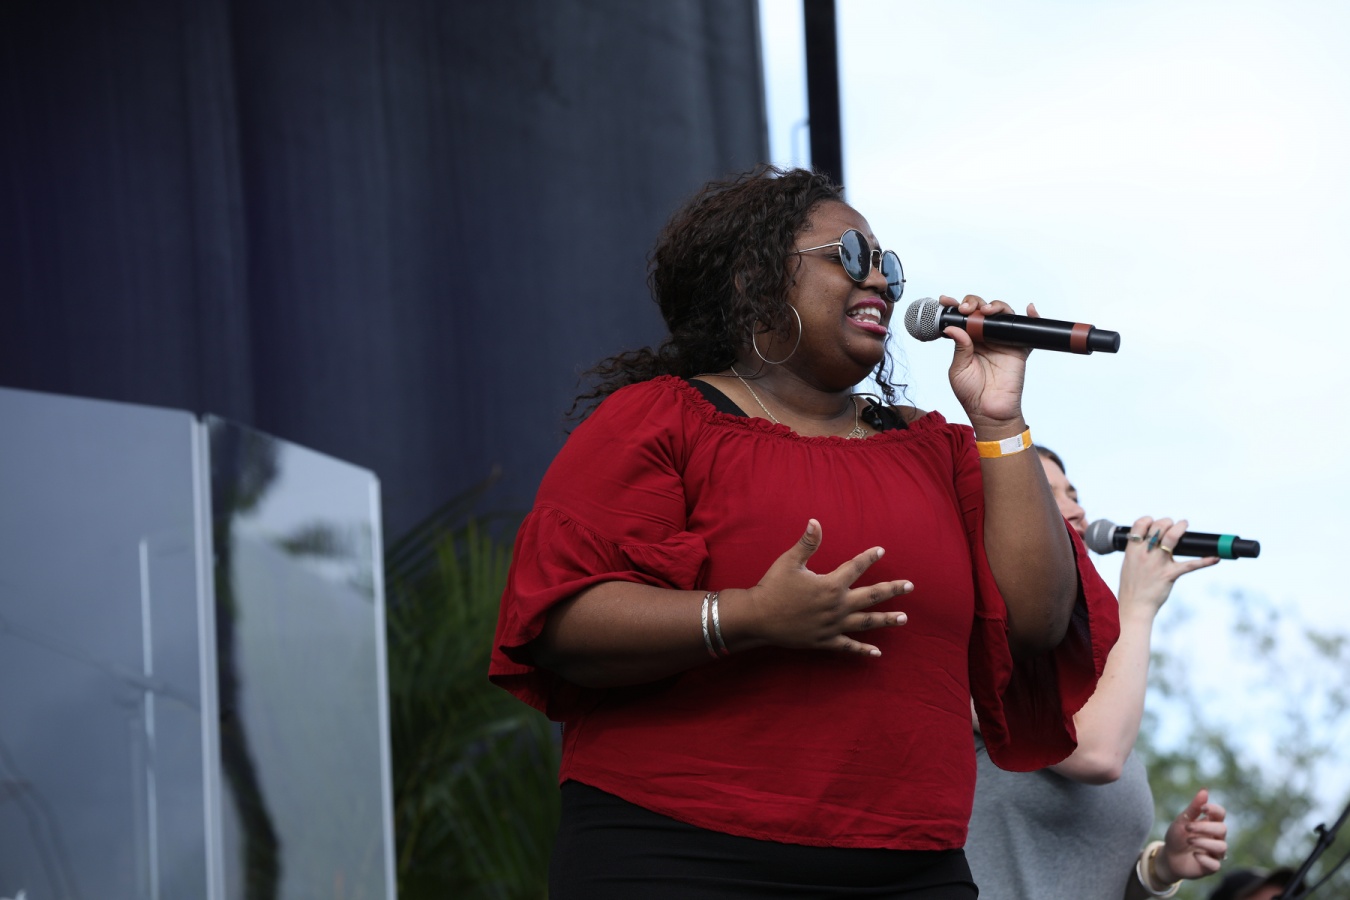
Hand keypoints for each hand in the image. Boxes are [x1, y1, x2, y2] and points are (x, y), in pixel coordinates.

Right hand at [739, 519, 911, 655]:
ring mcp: (833, 626)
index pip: (856, 567)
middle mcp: (837, 606)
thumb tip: (816, 521)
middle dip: (892, 590)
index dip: (869, 557)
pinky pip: (848, 646)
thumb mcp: (790, 561)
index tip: (881, 551)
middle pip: (871, 596)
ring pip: (866, 622)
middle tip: (910, 586)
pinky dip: (863, 650)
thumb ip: (807, 543)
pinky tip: (877, 653)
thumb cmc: (773, 587)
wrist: (758, 617)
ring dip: (886, 620)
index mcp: (831, 585)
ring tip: (904, 619)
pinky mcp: (825, 641)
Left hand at [940, 294, 1033, 428]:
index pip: (962, 318)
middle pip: (982, 310)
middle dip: (973, 303)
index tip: (945, 301)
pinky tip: (1029, 309)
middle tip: (966, 308)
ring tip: (986, 311)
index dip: (955, 307)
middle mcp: (985, 338)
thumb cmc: (971, 394)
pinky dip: (1032, 318)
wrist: (989, 412)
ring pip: (1002, 314)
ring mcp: (1003, 341)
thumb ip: (960, 348)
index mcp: (968, 341)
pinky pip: (1029, 331)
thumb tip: (954, 327)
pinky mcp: (1019, 348)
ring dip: (995, 306)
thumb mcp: (959, 369)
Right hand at [1117, 516, 1218, 619]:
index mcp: (1132, 550)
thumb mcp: (1129, 564)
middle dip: (1168, 522)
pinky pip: (1190, 565)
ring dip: (1180, 528)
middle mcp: (1145, 553)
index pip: (1140, 524)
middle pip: (1158, 527)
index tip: (1155, 523)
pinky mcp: (1169, 575)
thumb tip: (1152, 541)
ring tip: (1184, 525)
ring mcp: (1158, 563)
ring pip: (1172, 538)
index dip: (1149, 520)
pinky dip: (1205, 561)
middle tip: (1175, 525)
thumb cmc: (1132, 586)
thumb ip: (1139, 552)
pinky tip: (1215, 558)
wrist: (1134, 605)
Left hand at [1154, 789, 1227, 882]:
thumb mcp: (1182, 821)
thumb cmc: (1177, 836)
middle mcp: (1216, 837)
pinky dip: (1204, 859)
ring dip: (1204, 843)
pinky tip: (1194, 855)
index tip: (1203, 808)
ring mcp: (1215, 853)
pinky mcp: (1212, 867)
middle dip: (1205, 827)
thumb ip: (1193, 808)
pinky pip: (1216, 864)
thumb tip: (1204, 790)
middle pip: (1223, 829)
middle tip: (1188, 828)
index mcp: (1210, 823)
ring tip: (1189, 841)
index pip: (1221, 813)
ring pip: (1222, 847)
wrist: (1168, 857)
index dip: (1215, 809)